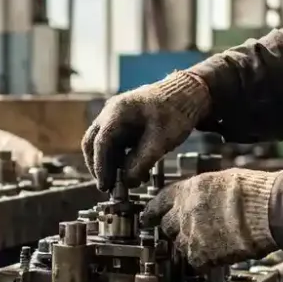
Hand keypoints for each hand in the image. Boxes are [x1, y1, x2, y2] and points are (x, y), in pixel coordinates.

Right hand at [81, 71, 210, 190]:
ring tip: (127, 183)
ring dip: (111, 165)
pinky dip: (120, 159)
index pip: (100, 143)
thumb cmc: (176, 111)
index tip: (105, 186)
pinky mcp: (124, 124)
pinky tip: (135, 172)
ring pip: (103, 145)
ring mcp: (115, 118)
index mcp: (117, 112)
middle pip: (92, 143)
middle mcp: (111, 113)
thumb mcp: (161, 140)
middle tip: (107, 187)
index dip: (100, 166)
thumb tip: (128, 182)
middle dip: (98, 167)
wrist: (189, 94)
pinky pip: (115, 144)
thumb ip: (142, 162)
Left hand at [140, 168, 282, 269]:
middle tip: (195, 230)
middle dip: (177, 229)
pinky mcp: (200, 255)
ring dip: (192, 245)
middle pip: (168, 226)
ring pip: (180, 245)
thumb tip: (200, 199)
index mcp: (186, 191)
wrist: (267, 210)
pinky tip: (221, 253)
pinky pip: (196, 261)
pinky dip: (206, 260)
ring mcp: (189, 235)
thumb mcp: (221, 181)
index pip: (158, 203)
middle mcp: (182, 213)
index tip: (148, 218)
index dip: (153, 212)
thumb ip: (202, 193)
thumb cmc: (253, 192)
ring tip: (214, 241)